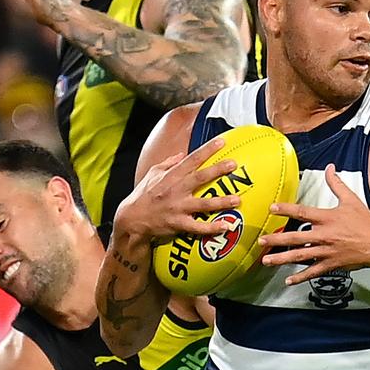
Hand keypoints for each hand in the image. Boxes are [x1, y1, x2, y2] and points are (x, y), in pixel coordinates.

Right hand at [113, 136, 241, 242]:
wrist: (131, 218)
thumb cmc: (143, 195)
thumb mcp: (152, 173)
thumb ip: (168, 163)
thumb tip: (183, 154)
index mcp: (171, 176)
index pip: (192, 159)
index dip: (207, 150)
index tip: (222, 141)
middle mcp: (176, 190)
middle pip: (200, 178)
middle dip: (217, 170)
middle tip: (233, 164)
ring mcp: (178, 208)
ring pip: (203, 204)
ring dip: (221, 202)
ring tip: (237, 199)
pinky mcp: (178, 224)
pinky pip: (197, 227)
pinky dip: (211, 227)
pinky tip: (226, 226)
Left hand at [258, 164, 369, 285]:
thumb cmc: (366, 223)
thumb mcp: (351, 200)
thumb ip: (337, 184)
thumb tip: (330, 167)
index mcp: (327, 218)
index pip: (302, 212)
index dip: (286, 209)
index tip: (272, 208)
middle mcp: (324, 235)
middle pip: (296, 237)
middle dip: (277, 239)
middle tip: (261, 240)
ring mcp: (326, 252)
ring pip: (300, 256)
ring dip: (282, 259)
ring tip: (267, 261)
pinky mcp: (330, 264)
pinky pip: (313, 272)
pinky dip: (300, 277)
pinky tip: (288, 280)